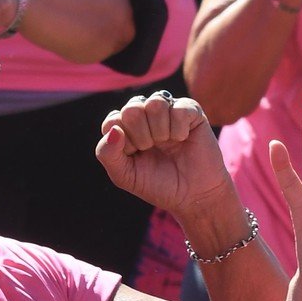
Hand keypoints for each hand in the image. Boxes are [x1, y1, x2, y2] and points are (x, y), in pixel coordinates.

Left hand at [95, 90, 232, 217]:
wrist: (194, 196)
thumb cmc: (158, 184)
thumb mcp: (126, 176)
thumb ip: (107, 154)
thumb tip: (114, 130)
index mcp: (125, 125)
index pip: (113, 121)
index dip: (124, 143)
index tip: (136, 156)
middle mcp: (144, 112)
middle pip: (131, 109)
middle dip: (142, 137)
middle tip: (153, 149)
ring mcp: (167, 108)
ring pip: (155, 103)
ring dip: (161, 132)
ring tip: (168, 143)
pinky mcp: (190, 109)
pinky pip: (178, 109)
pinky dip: (179, 130)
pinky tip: (183, 139)